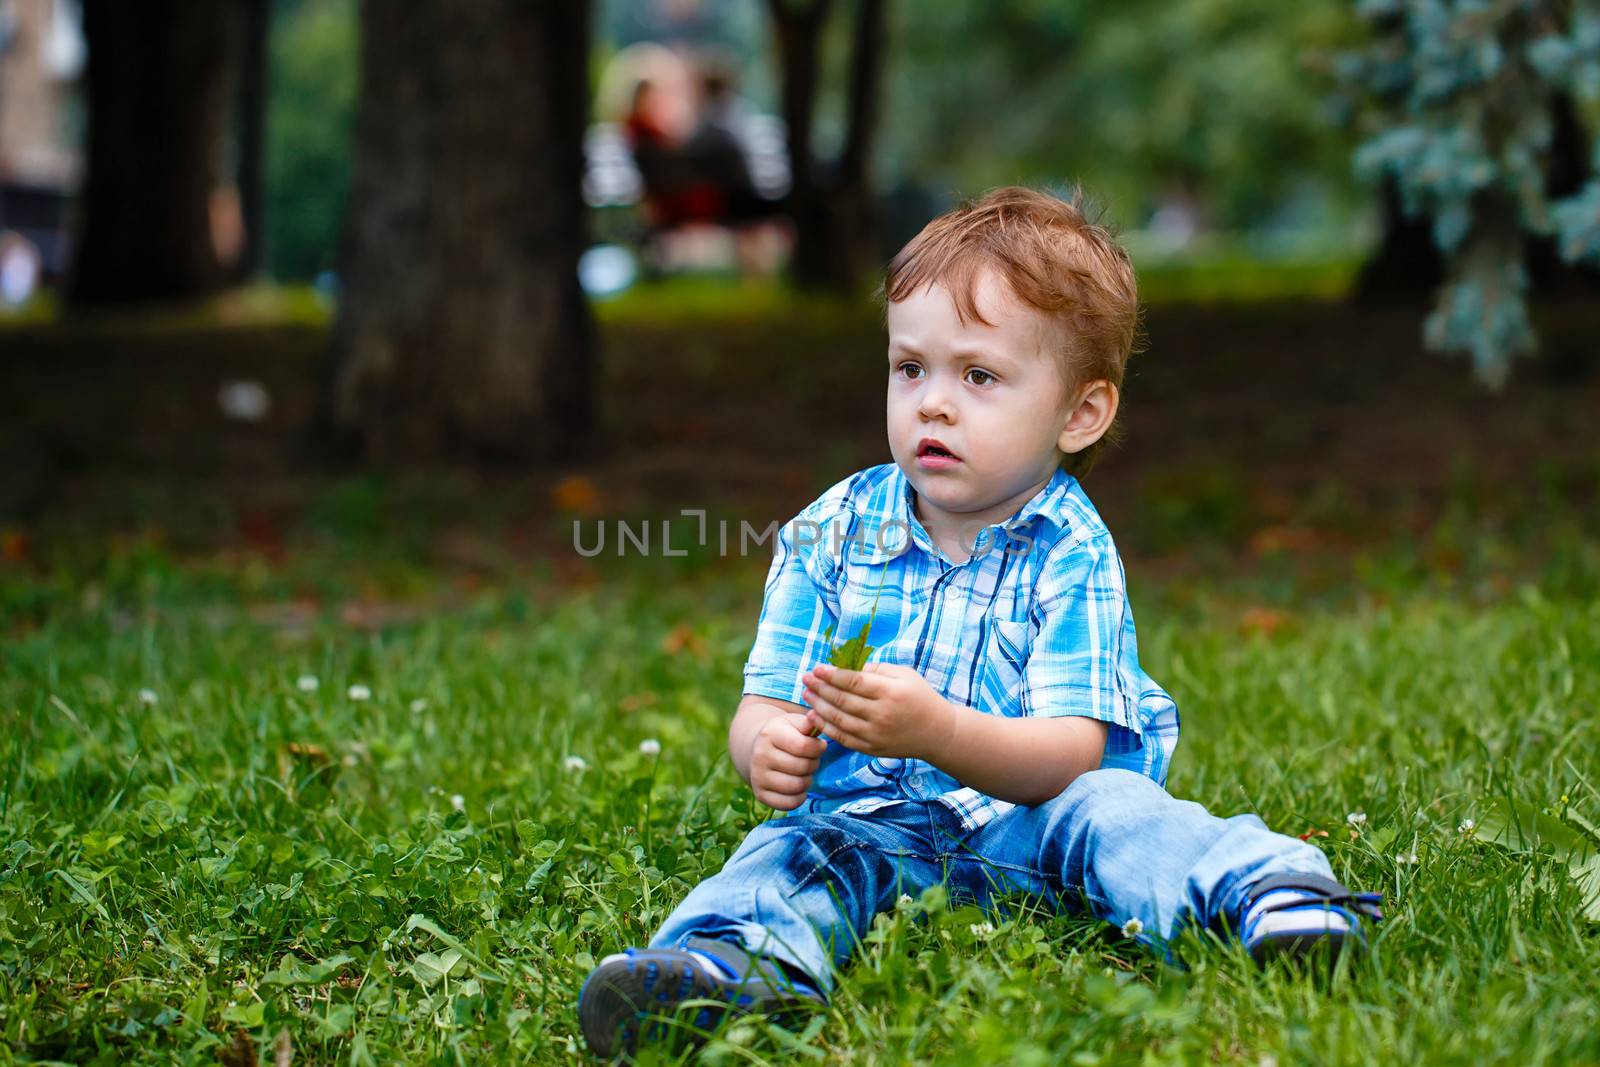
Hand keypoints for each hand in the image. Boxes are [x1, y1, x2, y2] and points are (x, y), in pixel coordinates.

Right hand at [748, 712, 826, 810]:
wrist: (756, 749)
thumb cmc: (784, 734)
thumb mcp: (793, 723)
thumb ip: (808, 722)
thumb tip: (815, 715)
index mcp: (770, 734)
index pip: (803, 746)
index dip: (818, 748)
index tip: (819, 746)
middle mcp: (760, 755)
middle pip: (802, 767)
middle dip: (814, 764)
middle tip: (811, 760)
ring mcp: (758, 776)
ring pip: (797, 786)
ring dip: (808, 780)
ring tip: (805, 772)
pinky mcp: (760, 794)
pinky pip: (789, 803)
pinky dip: (799, 797)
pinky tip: (798, 786)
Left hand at [801, 661, 955, 761]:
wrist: (937, 732)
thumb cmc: (920, 696)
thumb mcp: (904, 675)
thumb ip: (876, 669)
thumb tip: (846, 666)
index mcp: (891, 692)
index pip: (854, 682)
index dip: (832, 675)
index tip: (817, 668)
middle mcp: (882, 715)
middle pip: (843, 701)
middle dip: (820, 688)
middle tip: (805, 679)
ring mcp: (876, 735)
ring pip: (839, 720)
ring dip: (819, 707)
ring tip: (807, 695)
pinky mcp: (872, 749)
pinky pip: (843, 738)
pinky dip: (826, 728)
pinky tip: (814, 716)